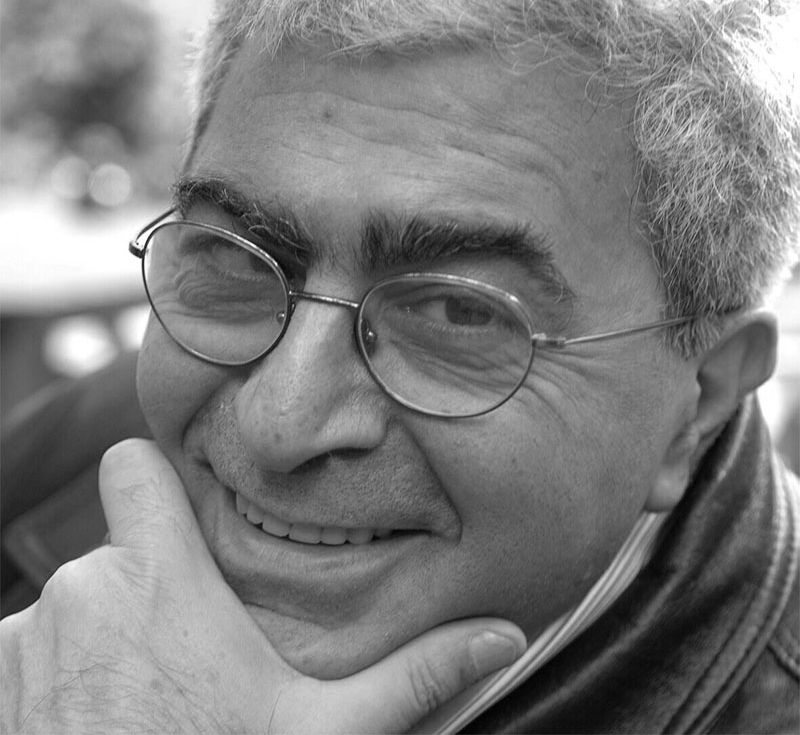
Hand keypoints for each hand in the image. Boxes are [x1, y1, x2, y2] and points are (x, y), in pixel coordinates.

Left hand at [1, 439, 525, 733]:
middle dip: (148, 584)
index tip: (179, 519)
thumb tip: (503, 637)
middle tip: (186, 652)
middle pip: (119, 545)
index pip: (130, 465)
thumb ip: (411, 675)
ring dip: (102, 633)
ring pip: (75, 600)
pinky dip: (56, 670)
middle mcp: (81, 589)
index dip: (153, 482)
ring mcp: (27, 635)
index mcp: (159, 577)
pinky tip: (96, 721)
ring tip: (143, 699)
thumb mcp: (323, 732)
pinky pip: (29, 645)